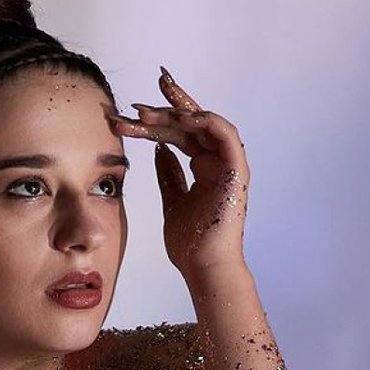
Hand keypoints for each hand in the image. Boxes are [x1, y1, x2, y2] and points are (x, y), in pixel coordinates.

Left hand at [107, 67, 249, 277]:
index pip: (182, 134)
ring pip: (204, 124)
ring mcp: (228, 165)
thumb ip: (169, 173)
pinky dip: (206, 121)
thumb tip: (158, 148)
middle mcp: (217, 162)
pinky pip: (226, 135)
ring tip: (145, 113)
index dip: (159, 119)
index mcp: (204, 168)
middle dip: (163, 108)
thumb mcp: (172, 199)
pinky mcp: (236, 170)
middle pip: (190, 125)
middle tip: (135, 103)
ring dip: (176, 113)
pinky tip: (181, 118)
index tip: (132, 111)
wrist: (203, 266)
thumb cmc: (190, 242)